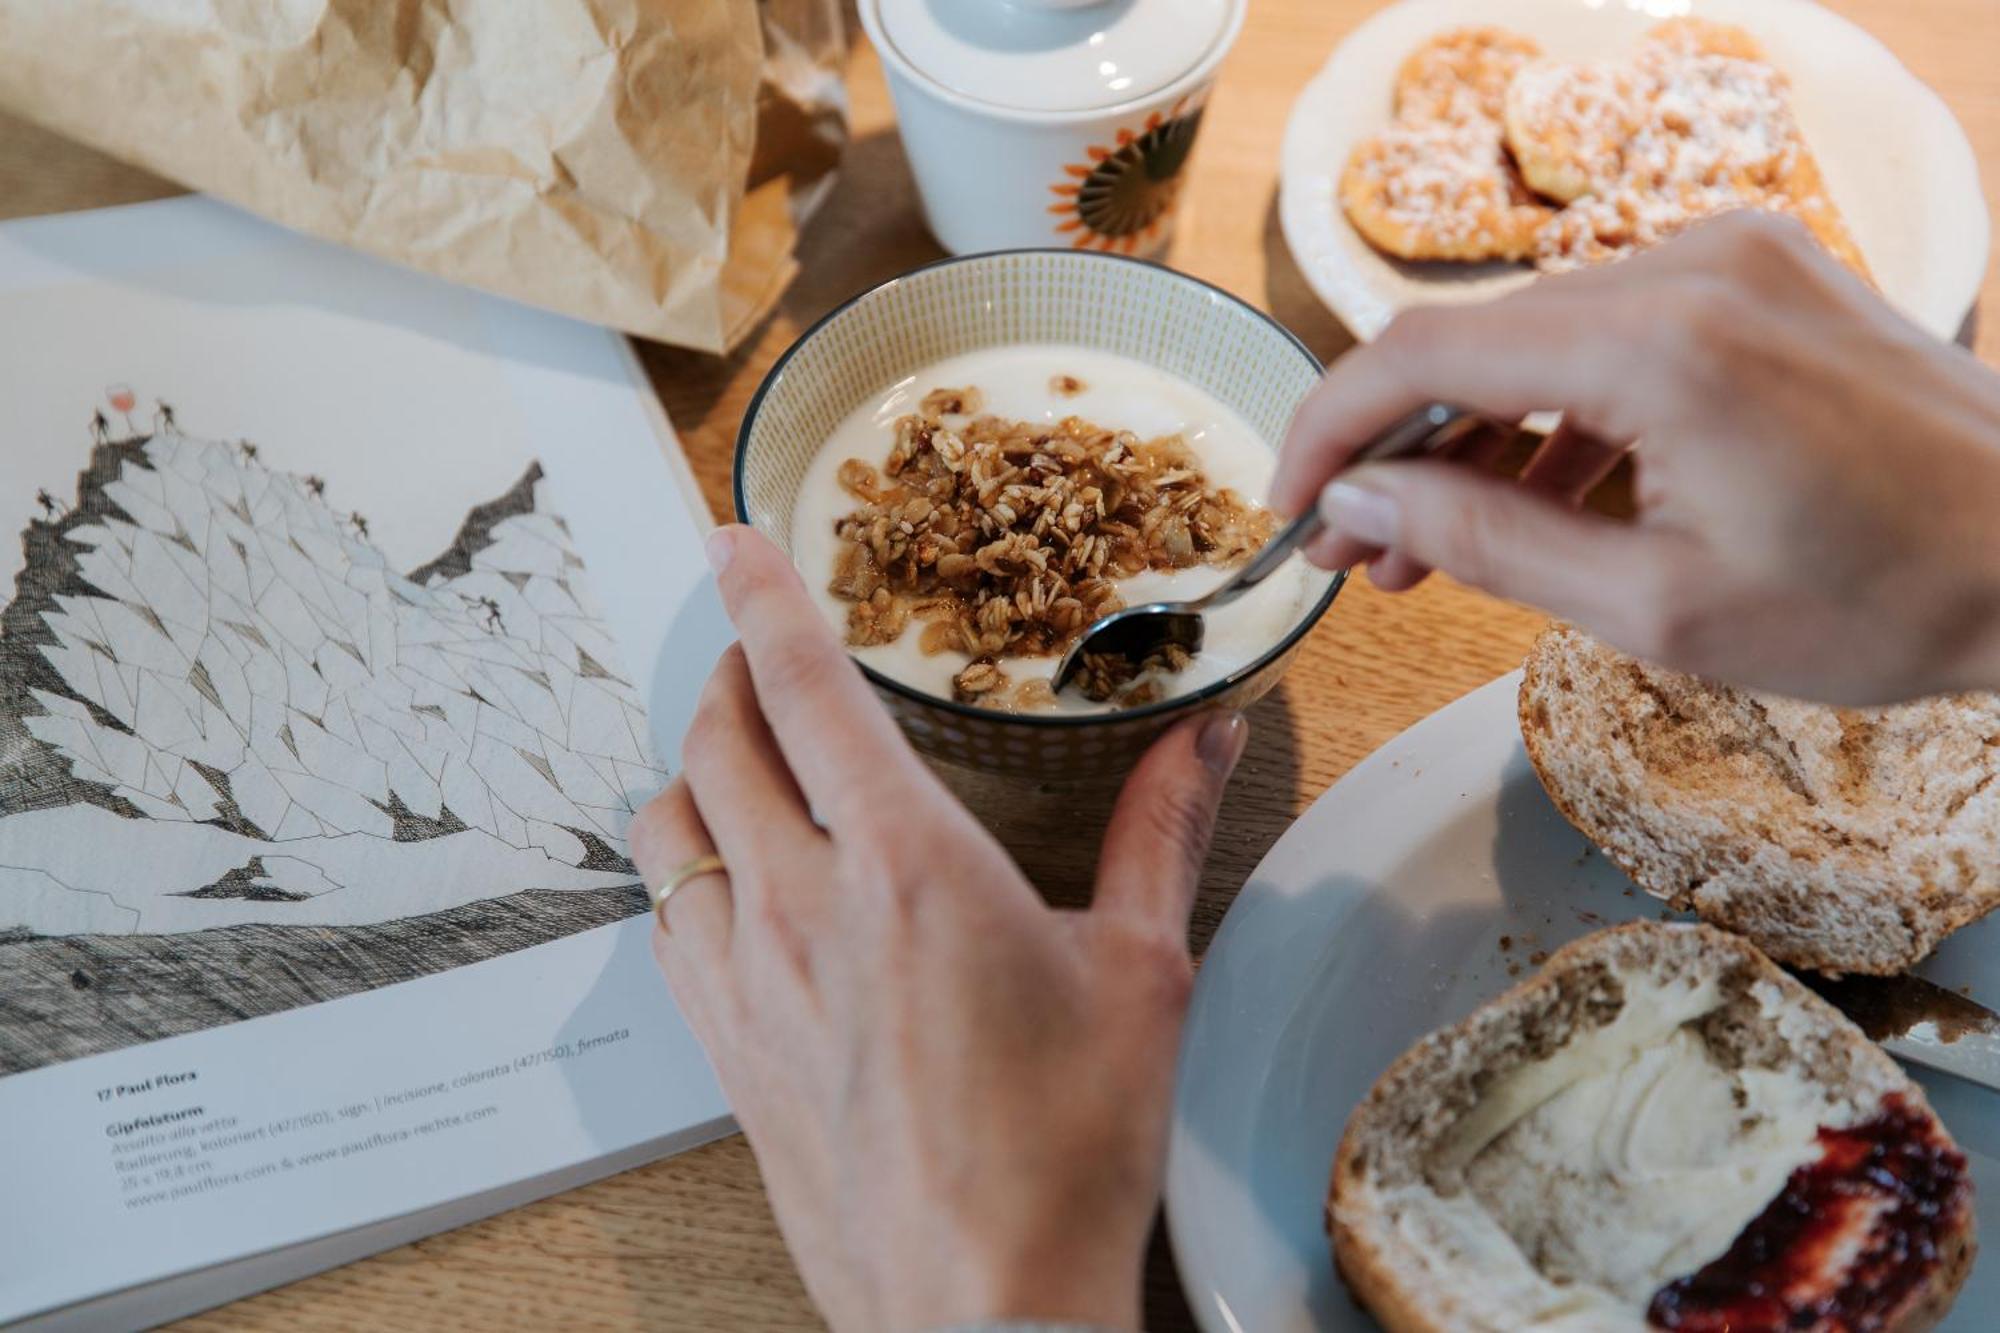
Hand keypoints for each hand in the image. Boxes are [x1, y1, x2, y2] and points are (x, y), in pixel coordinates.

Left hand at [628, 527, 1248, 1331]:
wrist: (982, 1307)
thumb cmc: (1066, 1154)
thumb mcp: (1141, 976)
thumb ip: (1161, 833)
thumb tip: (1205, 736)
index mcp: (907, 867)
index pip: (805, 687)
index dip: (764, 595)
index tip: (738, 538)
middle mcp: (802, 907)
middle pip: (715, 736)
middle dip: (730, 669)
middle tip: (763, 653)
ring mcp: (744, 981)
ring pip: (667, 819)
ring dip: (693, 762)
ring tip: (739, 754)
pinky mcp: (721, 1046)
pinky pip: (664, 916)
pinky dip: (682, 861)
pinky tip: (728, 876)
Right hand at [1271, 211, 1999, 704]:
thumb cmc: (1880, 599)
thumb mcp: (1655, 606)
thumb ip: (1482, 540)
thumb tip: (1355, 501)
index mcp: (1657, 342)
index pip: (1424, 352)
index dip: (1331, 427)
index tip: (1291, 504)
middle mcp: (1687, 265)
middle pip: (1477, 342)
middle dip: (1399, 448)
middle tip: (1357, 550)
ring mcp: (1732, 259)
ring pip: (1541, 340)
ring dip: (1475, 436)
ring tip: (1433, 546)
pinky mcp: (1761, 276)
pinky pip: (1615, 332)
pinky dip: (1558, 413)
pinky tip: (1535, 501)